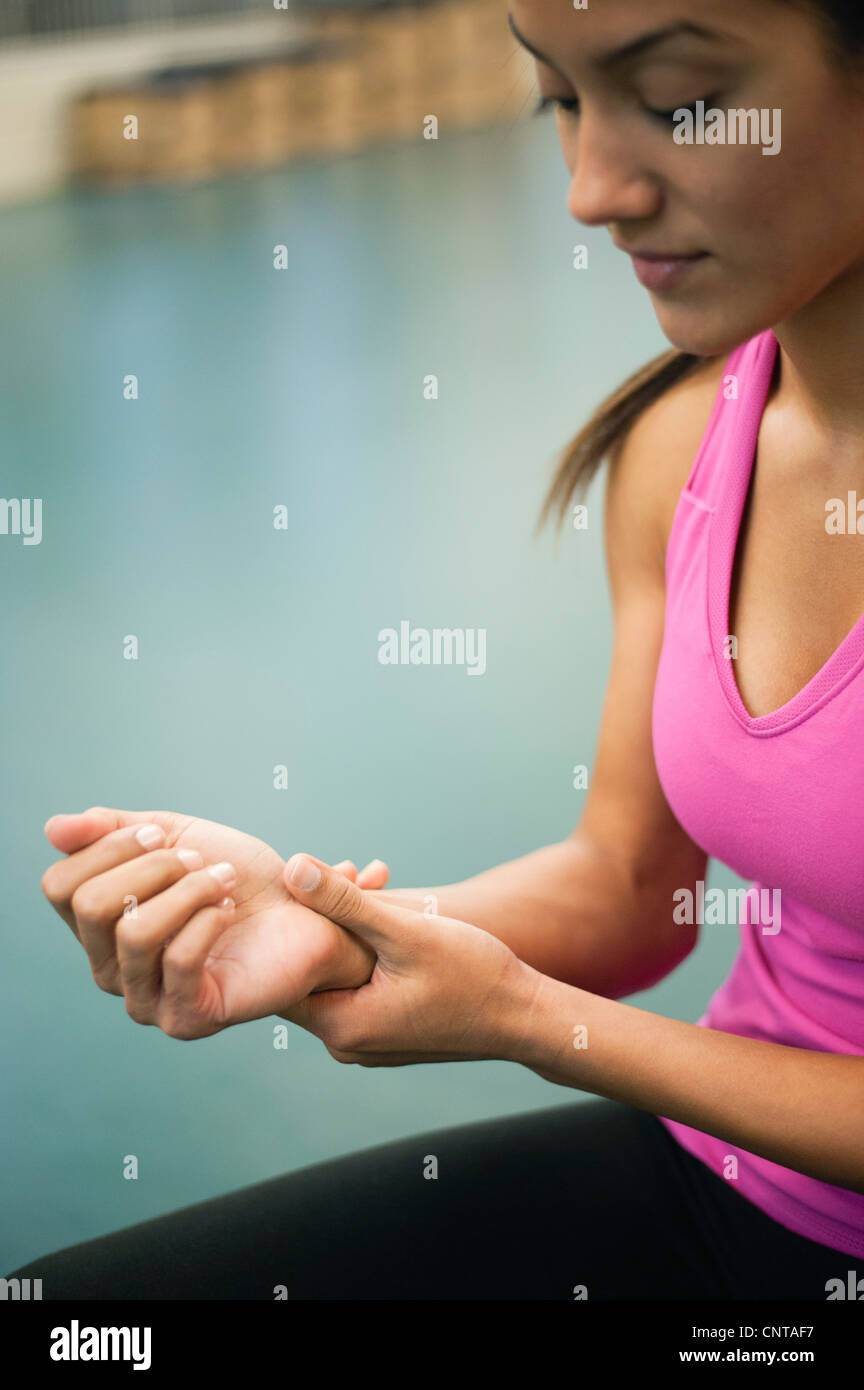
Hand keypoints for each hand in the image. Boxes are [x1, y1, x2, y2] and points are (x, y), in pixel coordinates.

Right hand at [40, 807, 389, 1038]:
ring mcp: (145, 1001)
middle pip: (92, 907)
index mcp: (99, 928)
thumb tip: (53, 827)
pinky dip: (207, 920)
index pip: (61, 886)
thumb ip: (114, 829)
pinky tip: (229, 911)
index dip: (108, 848)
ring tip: (224, 882)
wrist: (302, 914)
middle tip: (201, 861)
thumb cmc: (236, 878)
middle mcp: (110, 970)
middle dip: (153, 867)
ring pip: (134, 933)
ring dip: (188, 891)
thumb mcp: (174, 836)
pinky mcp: (187, 1018)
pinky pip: (178, 961)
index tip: (158, 834)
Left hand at [278, 854, 538, 1065]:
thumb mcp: (405, 930)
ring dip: (348, 932)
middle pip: (311, 973)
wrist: (526, 1017)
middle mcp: (347, 1044)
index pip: (283, 974)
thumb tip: (291, 868)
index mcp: (341, 1027)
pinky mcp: (388, 1035)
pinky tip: (388, 917)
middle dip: (324, 919)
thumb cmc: (473, 974)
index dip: (291, 921)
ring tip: (370, 882)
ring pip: (338, 978)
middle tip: (350, 872)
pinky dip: (367, 953)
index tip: (308, 881)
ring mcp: (368, 1044)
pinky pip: (360, 989)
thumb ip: (344, 902)